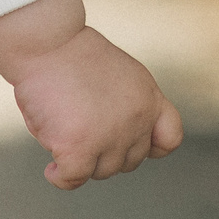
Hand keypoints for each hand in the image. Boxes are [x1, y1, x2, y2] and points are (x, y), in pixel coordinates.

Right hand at [0, 0, 184, 187]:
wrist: (48, 39)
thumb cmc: (72, 53)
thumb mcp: (117, 74)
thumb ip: (124, 105)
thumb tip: (110, 144)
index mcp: (148, 97)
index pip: (170, 138)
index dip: (151, 148)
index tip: (127, 143)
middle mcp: (137, 119)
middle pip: (129, 161)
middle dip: (106, 153)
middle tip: (79, 131)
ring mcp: (110, 135)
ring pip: (101, 171)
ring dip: (81, 161)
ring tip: (61, 136)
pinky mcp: (80, 146)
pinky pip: (72, 178)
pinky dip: (60, 177)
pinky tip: (51, 169)